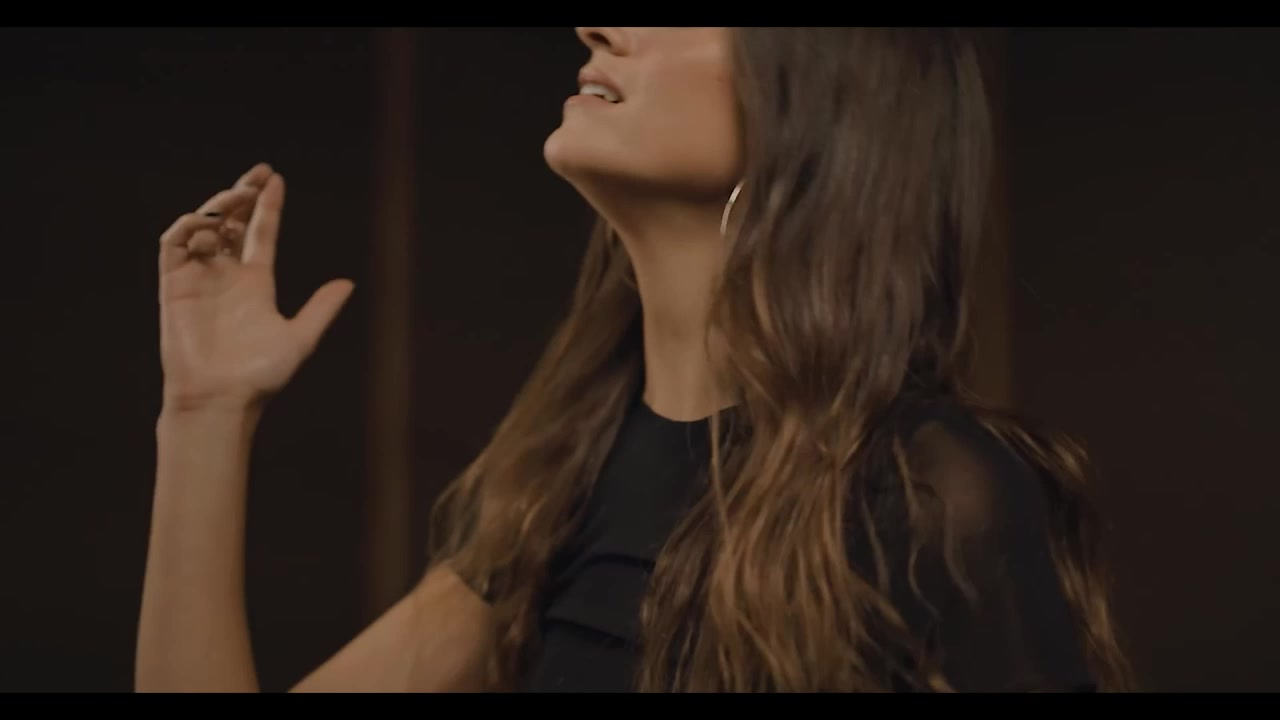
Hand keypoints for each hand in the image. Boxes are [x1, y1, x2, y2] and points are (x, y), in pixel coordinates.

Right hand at [158, 163, 354, 411]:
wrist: (220, 398)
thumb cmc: (259, 375)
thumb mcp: (300, 337)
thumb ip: (321, 309)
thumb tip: (348, 283)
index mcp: (257, 283)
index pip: (260, 234)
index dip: (267, 206)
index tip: (275, 179)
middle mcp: (227, 276)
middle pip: (231, 223)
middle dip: (241, 195)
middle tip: (257, 174)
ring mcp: (199, 279)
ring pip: (203, 228)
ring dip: (217, 207)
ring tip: (238, 197)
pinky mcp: (173, 286)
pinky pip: (173, 245)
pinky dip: (187, 227)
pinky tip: (207, 225)